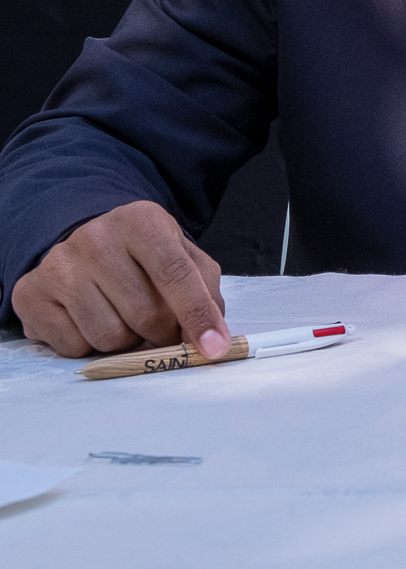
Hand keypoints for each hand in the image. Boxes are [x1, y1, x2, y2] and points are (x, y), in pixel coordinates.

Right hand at [13, 200, 229, 358]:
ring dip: (126, 341)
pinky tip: (89, 319)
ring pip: (110, 337)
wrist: (82, 242)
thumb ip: (205, 291)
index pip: (175, 273)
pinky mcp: (29, 294)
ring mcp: (58, 265)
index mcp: (141, 220)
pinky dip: (90, 346)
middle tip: (160, 326)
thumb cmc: (142, 255)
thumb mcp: (182, 256)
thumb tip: (210, 338)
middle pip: (145, 314)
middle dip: (163, 333)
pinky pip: (74, 347)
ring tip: (122, 316)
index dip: (197, 315)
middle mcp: (95, 238)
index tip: (213, 347)